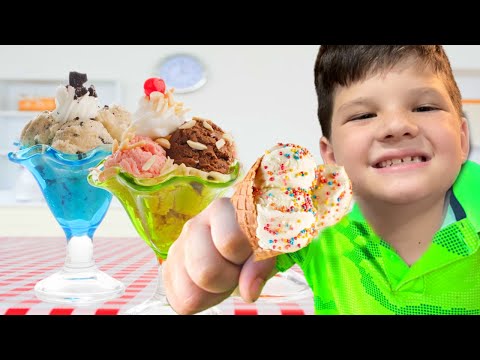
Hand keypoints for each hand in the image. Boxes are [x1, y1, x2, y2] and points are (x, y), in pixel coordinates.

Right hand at [163, 197, 275, 314]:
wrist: (234, 248)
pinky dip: (202, 300)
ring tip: (224, 275)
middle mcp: (193, 225)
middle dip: (228, 279)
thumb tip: (248, 292)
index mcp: (220, 210)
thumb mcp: (266, 249)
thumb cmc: (253, 244)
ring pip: (192, 291)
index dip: (244, 257)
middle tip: (236, 269)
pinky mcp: (168, 270)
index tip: (248, 253)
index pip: (230, 241)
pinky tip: (211, 284)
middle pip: (207, 271)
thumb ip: (261, 265)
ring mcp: (177, 248)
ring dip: (214, 292)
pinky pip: (181, 302)